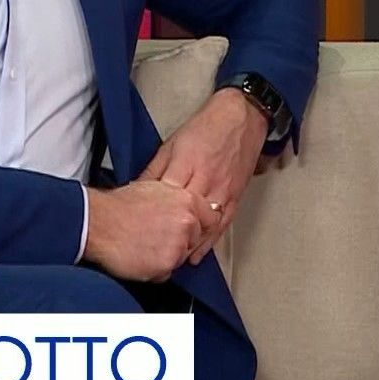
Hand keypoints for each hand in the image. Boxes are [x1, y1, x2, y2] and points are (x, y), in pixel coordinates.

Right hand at [81, 180, 221, 281]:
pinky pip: (166, 273)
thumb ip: (177, 200)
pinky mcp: (167, 263)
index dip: (199, 226)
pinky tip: (139, 256)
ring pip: (180, 258)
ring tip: (143, 245)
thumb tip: (186, 208)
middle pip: (195, 240)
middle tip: (155, 238)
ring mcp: (179, 244)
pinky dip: (154, 270)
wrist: (99, 222)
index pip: (211, 218)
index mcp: (187, 200)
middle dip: (179, 243)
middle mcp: (187, 221)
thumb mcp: (155, 189)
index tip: (190, 232)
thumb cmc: (119, 206)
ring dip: (165, 257)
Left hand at [139, 89, 269, 264]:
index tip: (136, 233)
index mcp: (187, 165)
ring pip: (204, 227)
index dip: (151, 219)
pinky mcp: (236, 197)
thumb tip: (136, 190)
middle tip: (150, 255)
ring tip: (171, 262)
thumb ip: (155, 169)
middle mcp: (207, 181)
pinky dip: (209, 242)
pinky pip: (222, 225)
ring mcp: (223, 192)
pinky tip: (197, 254)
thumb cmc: (206, 126)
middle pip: (184, 217)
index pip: (165, 200)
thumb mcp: (171, 143)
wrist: (242, 117)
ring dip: (188, 246)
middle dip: (168, 237)